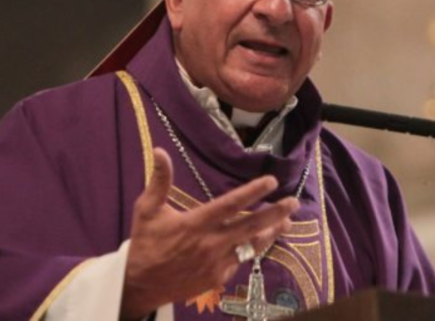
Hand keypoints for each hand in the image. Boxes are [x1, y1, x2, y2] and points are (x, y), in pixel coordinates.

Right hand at [120, 148, 298, 319]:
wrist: (141, 285)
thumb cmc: (146, 243)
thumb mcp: (147, 209)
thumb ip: (159, 180)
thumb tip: (160, 150)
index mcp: (196, 223)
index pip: (231, 204)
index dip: (253, 192)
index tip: (271, 181)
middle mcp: (211, 243)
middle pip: (251, 226)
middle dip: (275, 214)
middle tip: (293, 203)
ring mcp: (217, 263)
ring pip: (251, 246)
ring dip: (270, 233)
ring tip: (286, 223)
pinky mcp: (218, 277)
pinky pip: (239, 261)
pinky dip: (249, 250)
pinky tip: (258, 241)